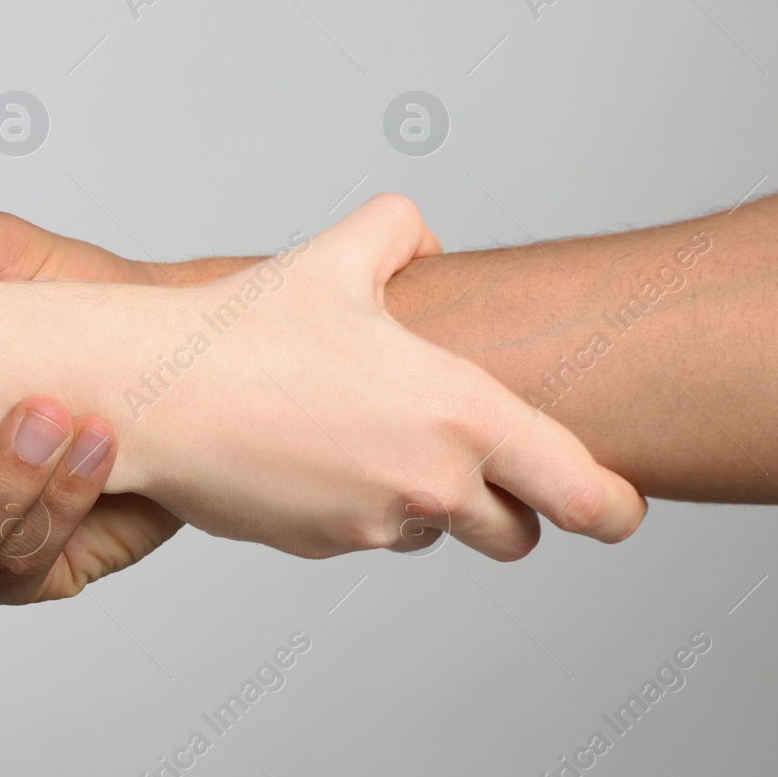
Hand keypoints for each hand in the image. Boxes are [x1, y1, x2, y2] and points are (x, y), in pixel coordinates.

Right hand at [61, 194, 647, 557]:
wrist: (152, 394)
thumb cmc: (244, 328)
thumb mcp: (338, 254)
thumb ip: (402, 229)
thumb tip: (424, 241)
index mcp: (459, 412)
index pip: (579, 490)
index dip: (615, 509)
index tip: (624, 512)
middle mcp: (431, 483)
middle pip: (517, 536)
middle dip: (512, 510)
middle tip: (486, 471)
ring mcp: (375, 525)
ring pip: (433, 532)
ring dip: (423, 502)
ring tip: (364, 435)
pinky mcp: (323, 547)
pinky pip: (367, 534)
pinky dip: (359, 504)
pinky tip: (313, 450)